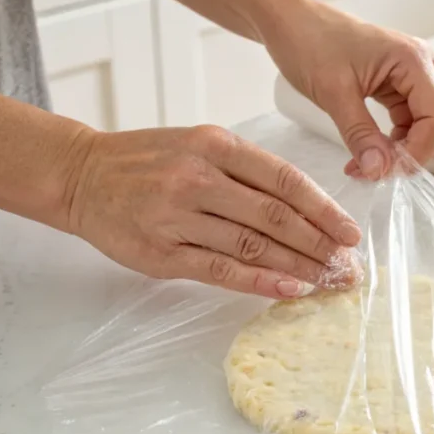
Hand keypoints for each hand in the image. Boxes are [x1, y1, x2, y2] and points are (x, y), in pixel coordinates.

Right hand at [66, 125, 361, 298]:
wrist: (83, 175)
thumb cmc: (150, 160)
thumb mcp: (200, 145)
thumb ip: (248, 171)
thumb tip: (308, 208)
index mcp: (216, 145)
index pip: (285, 180)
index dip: (323, 209)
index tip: (350, 231)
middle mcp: (199, 177)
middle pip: (274, 216)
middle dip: (319, 244)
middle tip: (347, 265)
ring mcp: (177, 216)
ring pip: (252, 245)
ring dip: (296, 266)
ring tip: (326, 280)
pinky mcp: (161, 252)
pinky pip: (220, 270)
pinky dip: (259, 281)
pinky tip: (288, 289)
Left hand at [264, 0, 433, 179]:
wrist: (291, 21)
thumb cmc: (310, 42)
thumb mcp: (333, 93)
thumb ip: (360, 135)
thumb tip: (380, 171)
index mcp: (413, 59)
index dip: (420, 150)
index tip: (389, 170)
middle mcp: (423, 64)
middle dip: (427, 147)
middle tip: (390, 166)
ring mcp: (414, 73)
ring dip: (415, 145)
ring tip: (377, 159)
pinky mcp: (400, 83)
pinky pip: (416, 117)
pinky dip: (402, 137)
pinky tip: (375, 148)